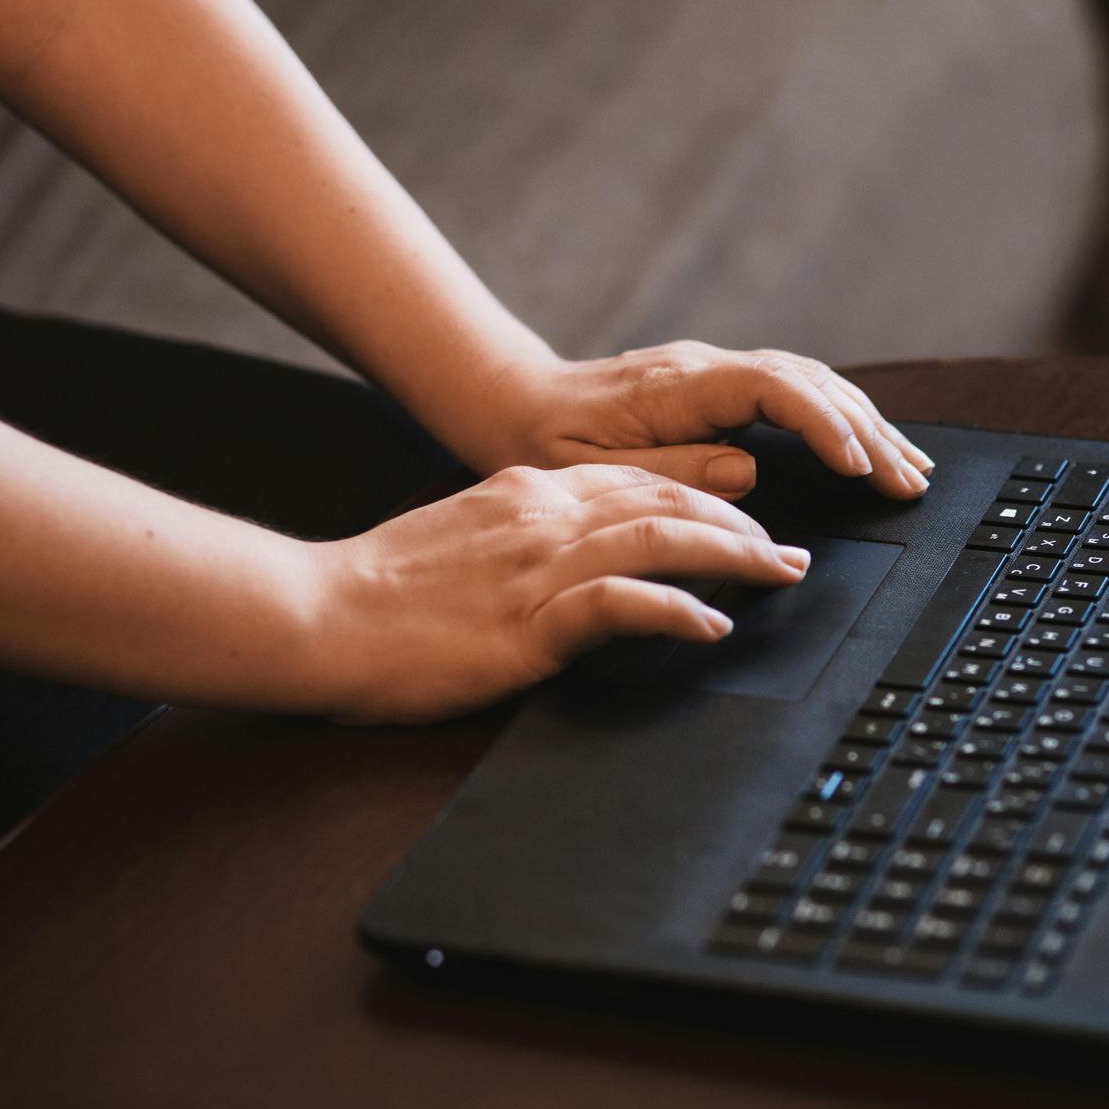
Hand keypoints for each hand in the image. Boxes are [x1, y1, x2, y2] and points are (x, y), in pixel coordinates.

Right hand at [305, 463, 808, 723]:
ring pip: (663, 538)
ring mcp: (539, 566)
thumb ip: (529, 535)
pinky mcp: (528, 621)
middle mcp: (545, 515)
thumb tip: (585, 557)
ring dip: (734, 556)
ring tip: (779, 576)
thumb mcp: (468, 538)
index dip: (707, 498)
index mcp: (530, 493)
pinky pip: (621, 604)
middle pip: (669, 501)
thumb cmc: (384, 590)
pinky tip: (711, 627)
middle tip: (791, 555)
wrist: (317, 613)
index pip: (642, 481)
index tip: (749, 522)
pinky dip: (675, 611)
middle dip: (741, 526)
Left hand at [483, 342, 934, 500]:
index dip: (823, 425)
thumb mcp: (592, 472)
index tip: (858, 468)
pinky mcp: (720, 387)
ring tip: (910, 467)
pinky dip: (839, 418)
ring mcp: (716, 372)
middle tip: (911, 482)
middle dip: (868, 432)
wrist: (513, 402)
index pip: (774, 389)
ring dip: (865, 424)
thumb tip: (748, 469)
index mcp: (677, 385)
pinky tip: (866, 445)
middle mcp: (705, 367)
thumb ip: (671, 471)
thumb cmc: (544, 443)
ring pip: (811, 383)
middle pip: (809, 383)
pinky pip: (795, 392)